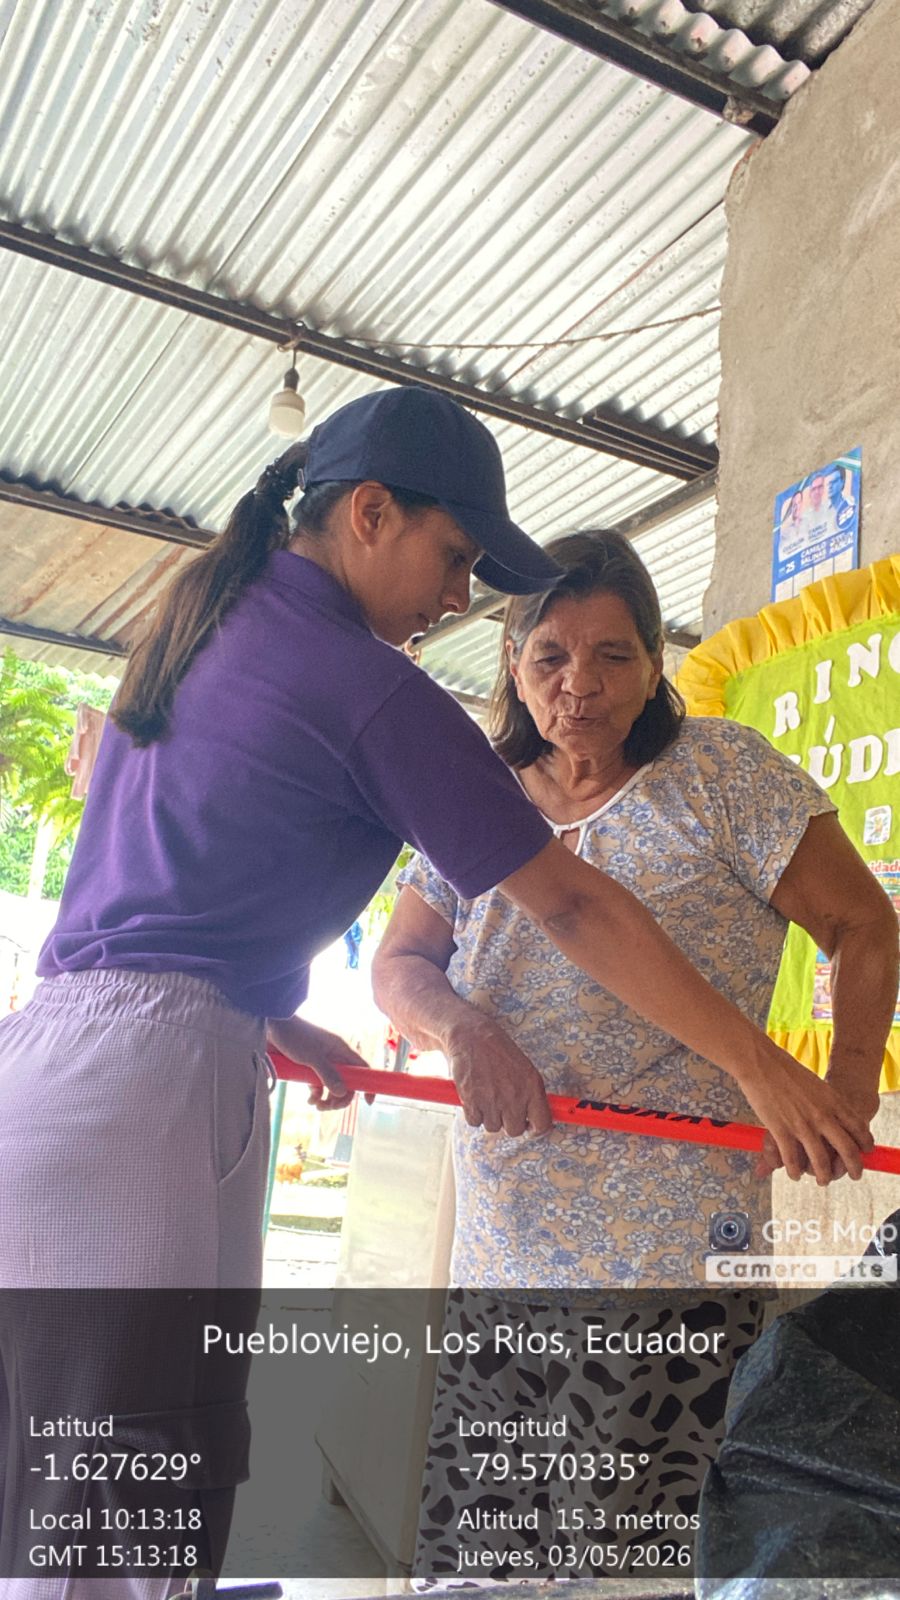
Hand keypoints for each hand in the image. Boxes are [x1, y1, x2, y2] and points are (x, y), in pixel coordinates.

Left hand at [266, 1017, 366, 1110]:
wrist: (271, 1027)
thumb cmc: (294, 1036)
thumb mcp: (312, 1057)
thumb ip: (328, 1075)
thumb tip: (342, 1093)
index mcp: (341, 1050)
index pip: (362, 1068)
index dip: (367, 1084)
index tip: (368, 1101)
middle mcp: (334, 1057)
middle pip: (347, 1082)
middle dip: (341, 1097)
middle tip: (329, 1107)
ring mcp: (322, 1064)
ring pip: (332, 1087)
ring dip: (327, 1099)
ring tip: (317, 1106)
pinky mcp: (309, 1068)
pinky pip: (318, 1086)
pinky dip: (316, 1095)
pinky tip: (309, 1100)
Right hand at [444, 1015, 551, 1137]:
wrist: (472, 1037)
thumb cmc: (499, 1050)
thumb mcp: (525, 1068)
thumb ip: (531, 1094)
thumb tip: (536, 1118)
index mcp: (532, 1087)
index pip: (542, 1125)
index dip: (536, 1129)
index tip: (530, 1125)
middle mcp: (514, 1097)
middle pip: (515, 1131)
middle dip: (509, 1122)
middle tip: (504, 1108)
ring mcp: (492, 1101)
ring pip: (493, 1127)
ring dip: (490, 1116)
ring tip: (487, 1095)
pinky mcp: (472, 1102)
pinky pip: (475, 1122)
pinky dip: (474, 1113)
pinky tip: (475, 1096)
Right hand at [740, 1045, 874, 1184]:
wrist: (760, 1062)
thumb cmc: (785, 1070)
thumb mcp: (815, 1084)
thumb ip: (827, 1101)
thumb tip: (836, 1113)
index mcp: (832, 1101)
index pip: (858, 1127)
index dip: (865, 1143)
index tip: (865, 1151)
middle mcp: (822, 1115)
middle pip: (847, 1150)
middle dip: (854, 1167)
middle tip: (854, 1175)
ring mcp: (802, 1125)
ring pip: (821, 1162)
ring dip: (824, 1176)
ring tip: (823, 1180)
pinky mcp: (782, 1131)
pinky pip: (793, 1161)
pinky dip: (795, 1172)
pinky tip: (795, 1175)